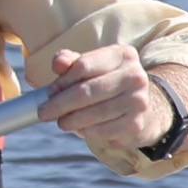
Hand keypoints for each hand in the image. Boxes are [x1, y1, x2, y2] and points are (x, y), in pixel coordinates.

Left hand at [40, 43, 172, 150]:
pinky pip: (102, 131)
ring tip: (61, 122)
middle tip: (44, 112)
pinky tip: (81, 129)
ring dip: (71, 120)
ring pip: (93, 113)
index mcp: (122, 55)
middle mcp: (134, 76)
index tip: (48, 93)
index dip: (62, 81)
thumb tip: (58, 63)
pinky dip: (87, 132)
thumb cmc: (107, 83)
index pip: (83, 65)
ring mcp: (138, 101)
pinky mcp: (136, 124)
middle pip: (87, 91)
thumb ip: (71, 61)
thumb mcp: (92, 67)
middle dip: (60, 104)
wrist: (143, 107)